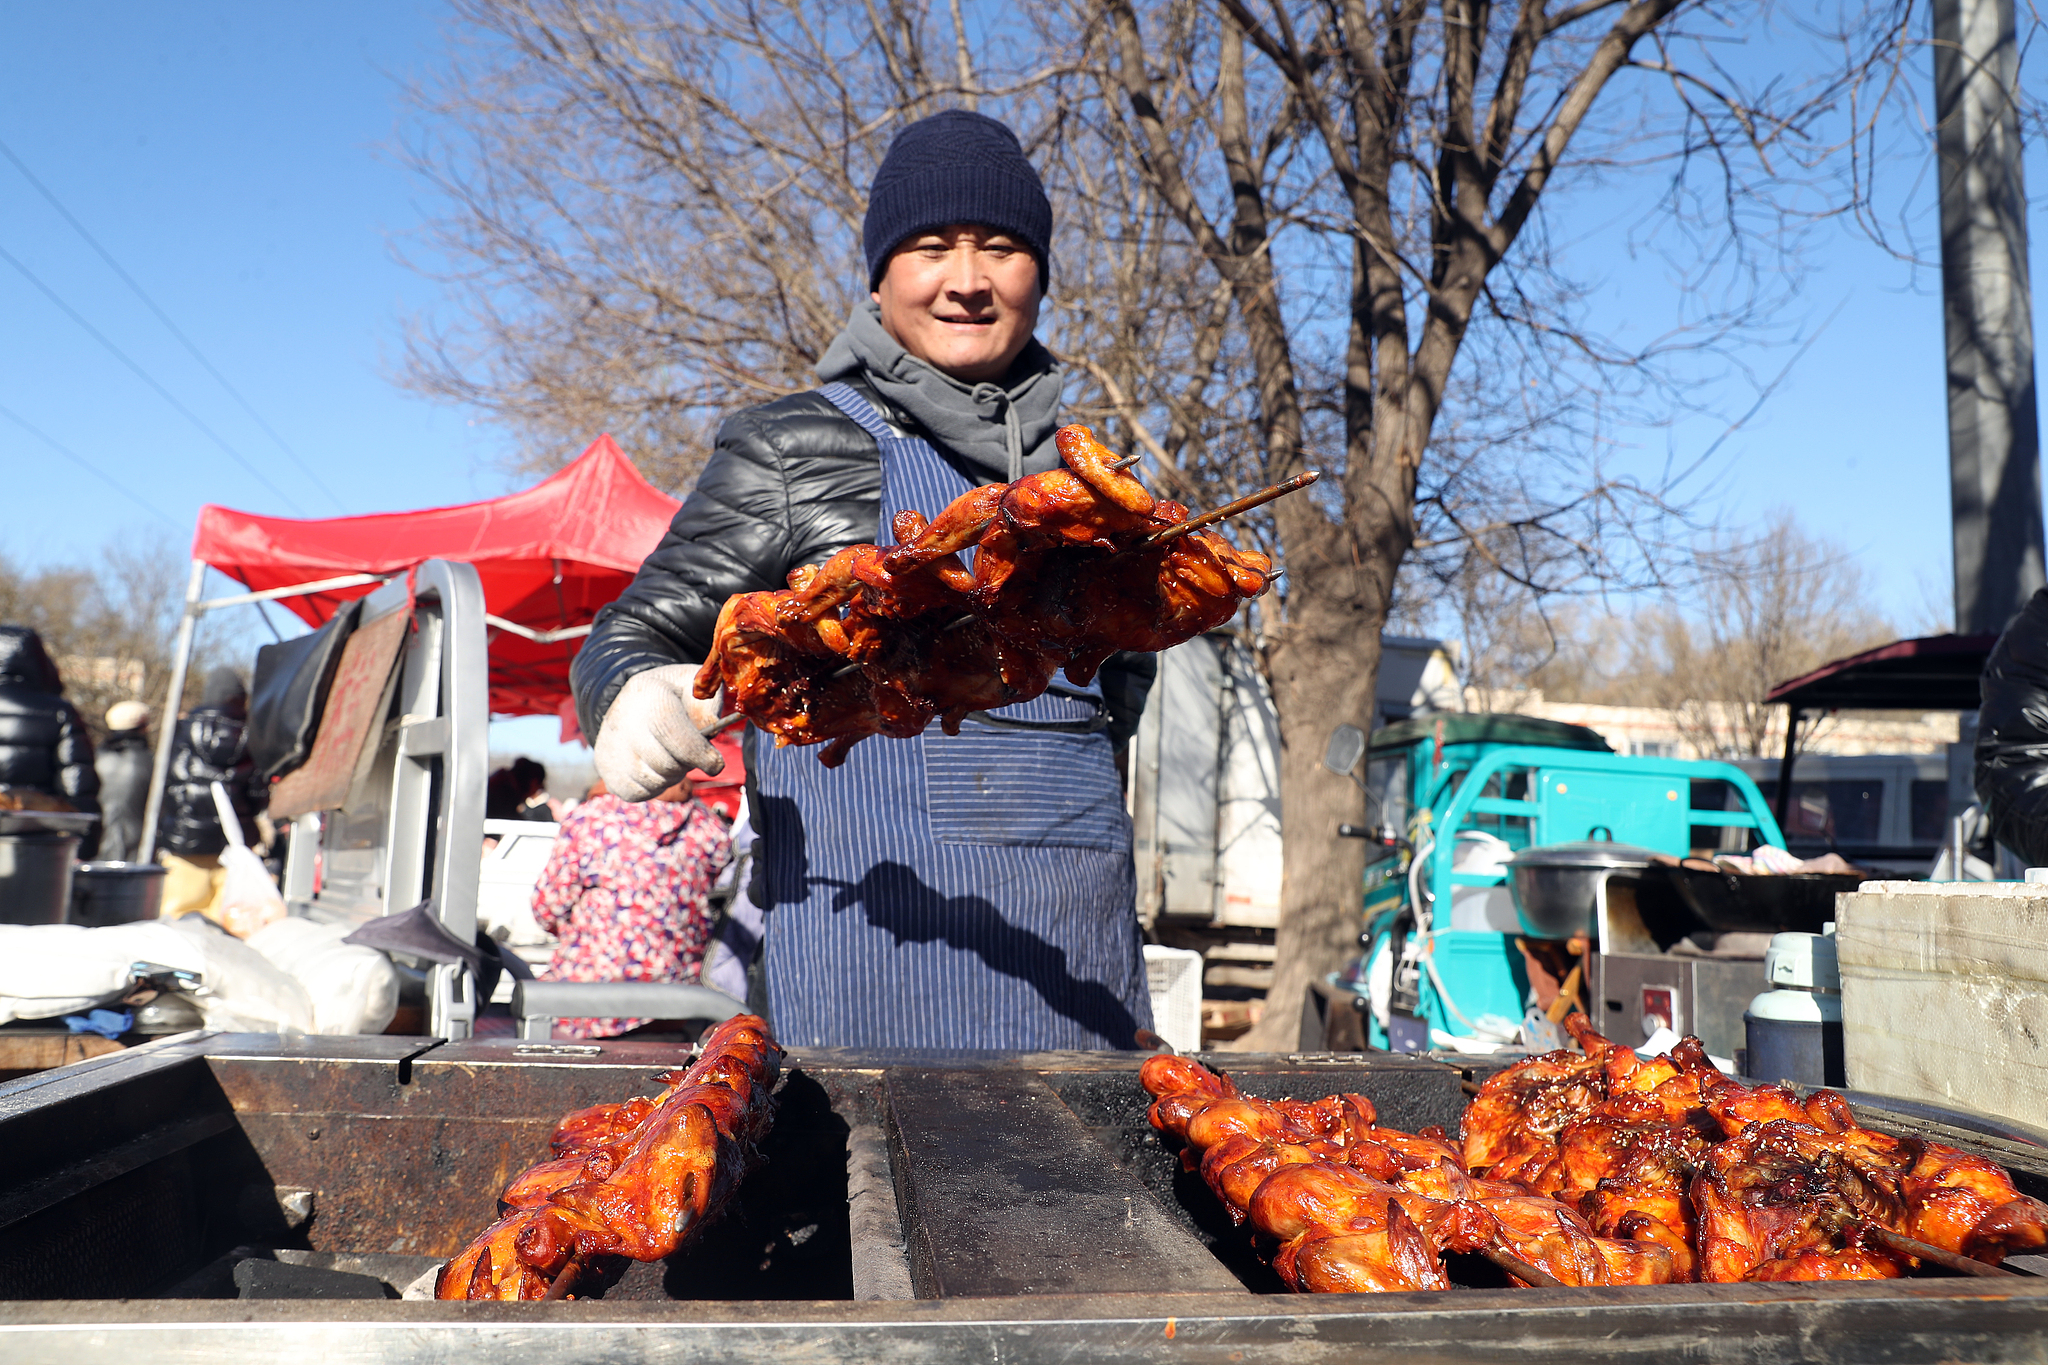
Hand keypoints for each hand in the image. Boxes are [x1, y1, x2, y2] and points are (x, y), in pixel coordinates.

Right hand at [593, 664, 727, 800]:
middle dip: (687, 765)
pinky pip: (638, 793)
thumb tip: (710, 727)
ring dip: (672, 777)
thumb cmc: (675, 695)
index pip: (672, 733)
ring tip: (671, 757)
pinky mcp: (605, 768)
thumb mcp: (696, 686)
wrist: (635, 701)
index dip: (698, 753)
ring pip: (653, 781)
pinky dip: (654, 787)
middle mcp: (622, 720)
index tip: (715, 764)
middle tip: (690, 755)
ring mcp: (610, 746)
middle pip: (665, 763)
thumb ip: (708, 703)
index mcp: (649, 694)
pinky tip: (656, 768)